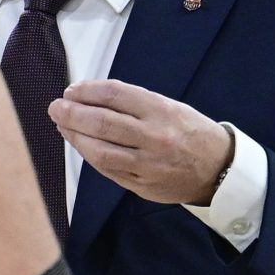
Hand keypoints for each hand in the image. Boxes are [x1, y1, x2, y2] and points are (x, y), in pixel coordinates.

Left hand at [49, 79, 234, 206]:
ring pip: (100, 150)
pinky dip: (89, 155)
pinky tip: (80, 145)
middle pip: (102, 123)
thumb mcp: (170, 106)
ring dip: (74, 136)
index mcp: (162, 111)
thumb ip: (134, 103)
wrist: (218, 169)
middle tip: (56, 107)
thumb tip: (91, 97)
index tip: (72, 89)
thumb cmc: (191, 132)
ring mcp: (147, 164)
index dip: (87, 91)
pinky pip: (107, 169)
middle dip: (72, 113)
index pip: (114, 95)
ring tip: (62, 125)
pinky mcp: (141, 184)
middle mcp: (154, 137)